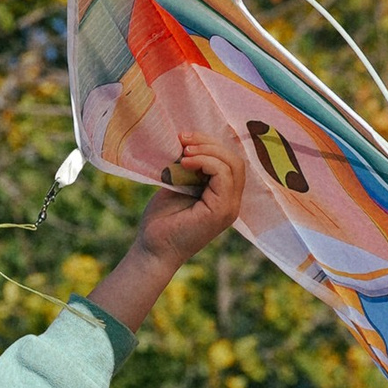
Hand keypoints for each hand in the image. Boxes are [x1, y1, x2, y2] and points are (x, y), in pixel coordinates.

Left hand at [88, 130, 247, 335]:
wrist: (152, 249)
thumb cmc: (162, 221)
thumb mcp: (177, 185)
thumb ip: (188, 168)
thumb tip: (188, 142)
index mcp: (223, 196)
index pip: (230, 162)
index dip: (210, 144)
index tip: (183, 139)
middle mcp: (231, 202)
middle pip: (235, 160)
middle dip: (210, 143)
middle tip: (183, 139)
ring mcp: (229, 208)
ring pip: (233, 164)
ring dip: (207, 151)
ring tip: (184, 151)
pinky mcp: (221, 211)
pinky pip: (224, 175)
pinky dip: (206, 162)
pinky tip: (186, 163)